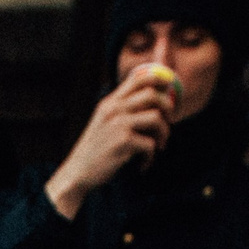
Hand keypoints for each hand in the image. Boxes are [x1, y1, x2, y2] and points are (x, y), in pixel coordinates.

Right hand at [45, 66, 176, 219]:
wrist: (78, 171)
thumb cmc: (96, 148)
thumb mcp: (104, 121)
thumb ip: (122, 108)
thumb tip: (151, 100)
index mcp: (111, 102)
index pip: (139, 78)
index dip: (160, 79)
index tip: (169, 88)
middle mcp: (114, 109)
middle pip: (152, 95)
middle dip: (168, 108)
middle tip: (168, 122)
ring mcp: (118, 125)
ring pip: (156, 118)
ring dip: (164, 134)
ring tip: (159, 146)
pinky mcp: (123, 143)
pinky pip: (150, 144)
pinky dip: (151, 157)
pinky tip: (143, 164)